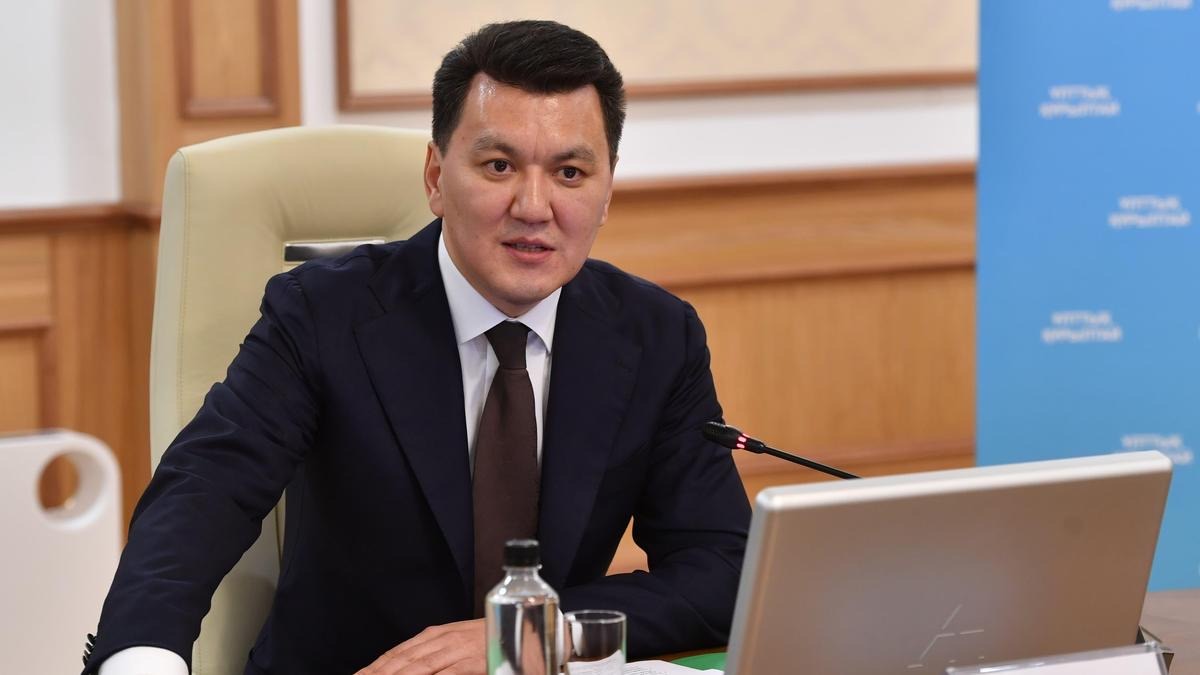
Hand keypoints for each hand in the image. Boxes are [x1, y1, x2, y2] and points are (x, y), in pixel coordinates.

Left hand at [355, 619, 485, 674]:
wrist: (527, 633)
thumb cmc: (493, 642)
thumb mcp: (458, 645)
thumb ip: (435, 655)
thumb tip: (409, 665)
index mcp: (437, 635)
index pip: (397, 653)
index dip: (373, 667)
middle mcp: (444, 640)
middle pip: (402, 661)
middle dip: (378, 674)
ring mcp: (459, 651)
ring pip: (417, 667)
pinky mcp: (474, 663)